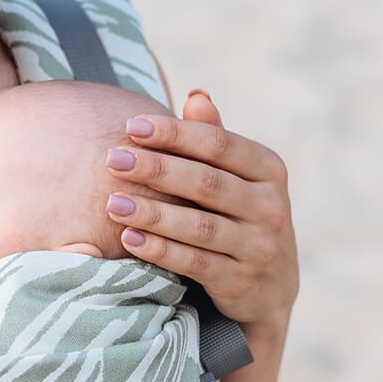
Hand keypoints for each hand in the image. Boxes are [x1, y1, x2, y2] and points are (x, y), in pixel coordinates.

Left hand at [105, 90, 298, 327]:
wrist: (270, 286)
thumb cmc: (239, 213)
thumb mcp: (237, 176)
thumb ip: (215, 138)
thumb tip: (197, 95)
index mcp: (268, 169)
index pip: (218, 143)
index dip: (174, 132)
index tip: (132, 125)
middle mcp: (271, 206)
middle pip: (206, 182)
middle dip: (156, 169)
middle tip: (112, 159)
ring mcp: (259, 247)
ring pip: (199, 226)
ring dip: (153, 213)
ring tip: (112, 203)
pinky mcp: (241, 282)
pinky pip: (196, 263)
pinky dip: (161, 250)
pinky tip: (129, 238)